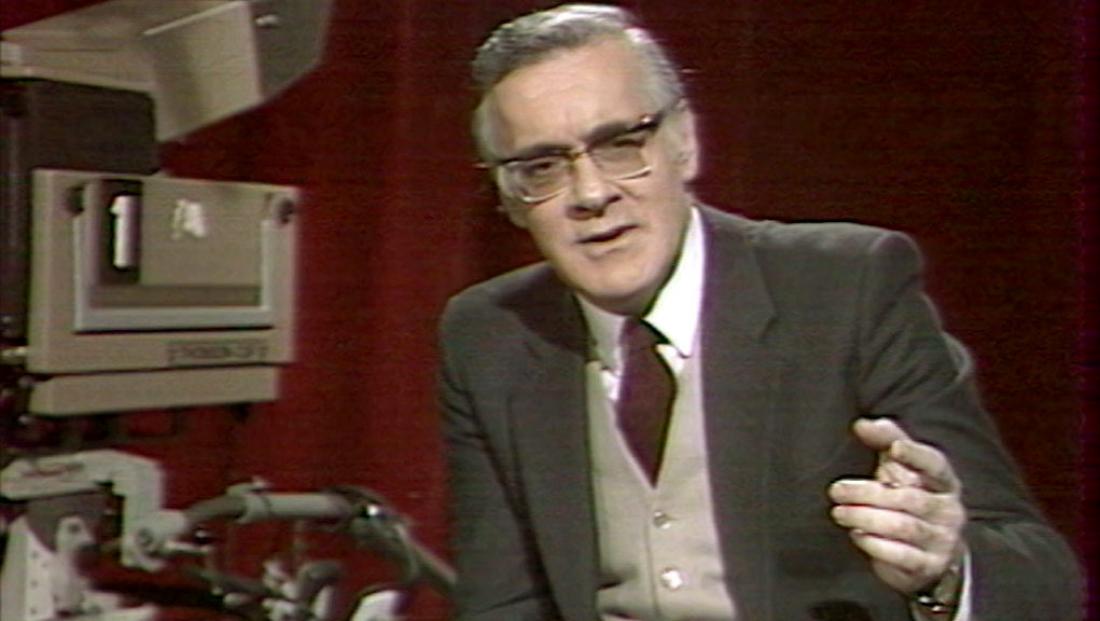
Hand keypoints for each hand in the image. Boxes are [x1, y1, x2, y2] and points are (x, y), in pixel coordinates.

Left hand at [828, 417, 966, 593]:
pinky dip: (875, 544)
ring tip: (839, 512)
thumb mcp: (903, 468)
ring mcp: (943, 539)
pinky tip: (856, 535)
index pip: (934, 464)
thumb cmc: (911, 499)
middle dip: (867, 493)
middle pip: (907, 498)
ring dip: (865, 518)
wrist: (933, 554)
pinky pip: (902, 555)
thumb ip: (887, 441)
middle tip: (836, 491)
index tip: (893, 449)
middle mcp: (949, 509)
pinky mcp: (930, 565)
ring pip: (902, 526)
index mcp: (944, 481)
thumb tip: (861, 423)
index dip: (915, 456)